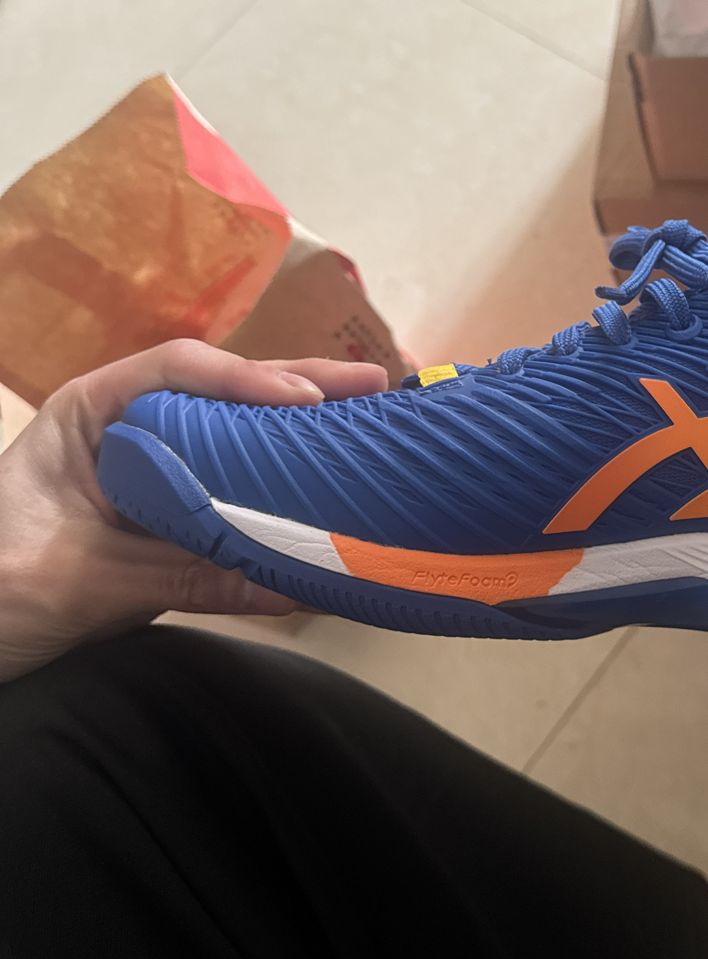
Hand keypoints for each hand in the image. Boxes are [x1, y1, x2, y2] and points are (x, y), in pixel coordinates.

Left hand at [0, 339, 387, 681]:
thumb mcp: (85, 581)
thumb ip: (184, 577)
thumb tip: (292, 587)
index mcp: (92, 415)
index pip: (178, 371)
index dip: (246, 378)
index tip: (304, 400)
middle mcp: (132, 430)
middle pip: (224, 391)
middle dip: (300, 384)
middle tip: (372, 386)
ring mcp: (159, 471)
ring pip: (238, 433)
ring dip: (303, 427)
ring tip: (368, 419)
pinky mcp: (175, 514)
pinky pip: (237, 489)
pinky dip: (283, 485)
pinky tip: (329, 485)